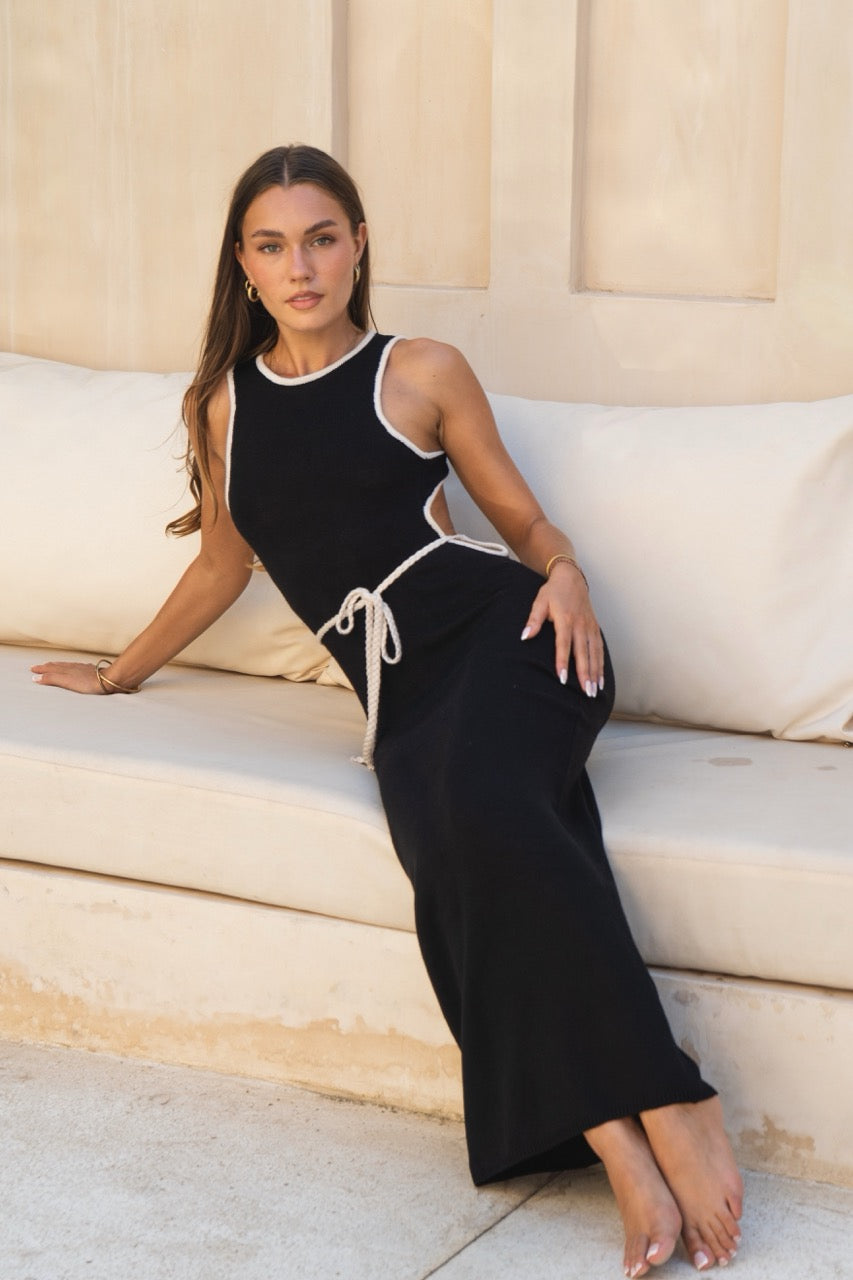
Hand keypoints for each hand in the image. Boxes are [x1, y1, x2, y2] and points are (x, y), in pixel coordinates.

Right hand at [31, 660, 105, 693]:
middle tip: (38, 666)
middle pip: (58, 666)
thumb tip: (36, 677)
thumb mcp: (66, 681)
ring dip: (58, 666)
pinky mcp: (92, 672)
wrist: (109, 680)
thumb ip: (52, 679)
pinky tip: (74, 669)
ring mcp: (83, 669)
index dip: (41, 669)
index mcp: (66, 670)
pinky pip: (77, 667)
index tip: (33, 669)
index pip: (51, 668)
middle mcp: (74, 667)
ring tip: (53, 666)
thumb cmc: (88, 682)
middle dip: (47, 666)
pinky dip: (70, 668)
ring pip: (67, 666)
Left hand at [521, 562, 604, 696]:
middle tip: (586, 692)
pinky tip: (600, 678)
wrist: (571, 577)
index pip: (564, 644)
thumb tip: (524, 636)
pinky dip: (601, 663)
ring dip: (595, 672)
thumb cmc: (553, 591)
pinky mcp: (594, 627)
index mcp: (565, 619)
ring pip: (594, 652)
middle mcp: (580, 624)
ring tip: (594, 690)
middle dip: (584, 673)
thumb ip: (533, 620)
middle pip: (583, 652)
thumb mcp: (540, 601)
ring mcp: (589, 626)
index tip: (563, 678)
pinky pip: (599, 648)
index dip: (563, 662)